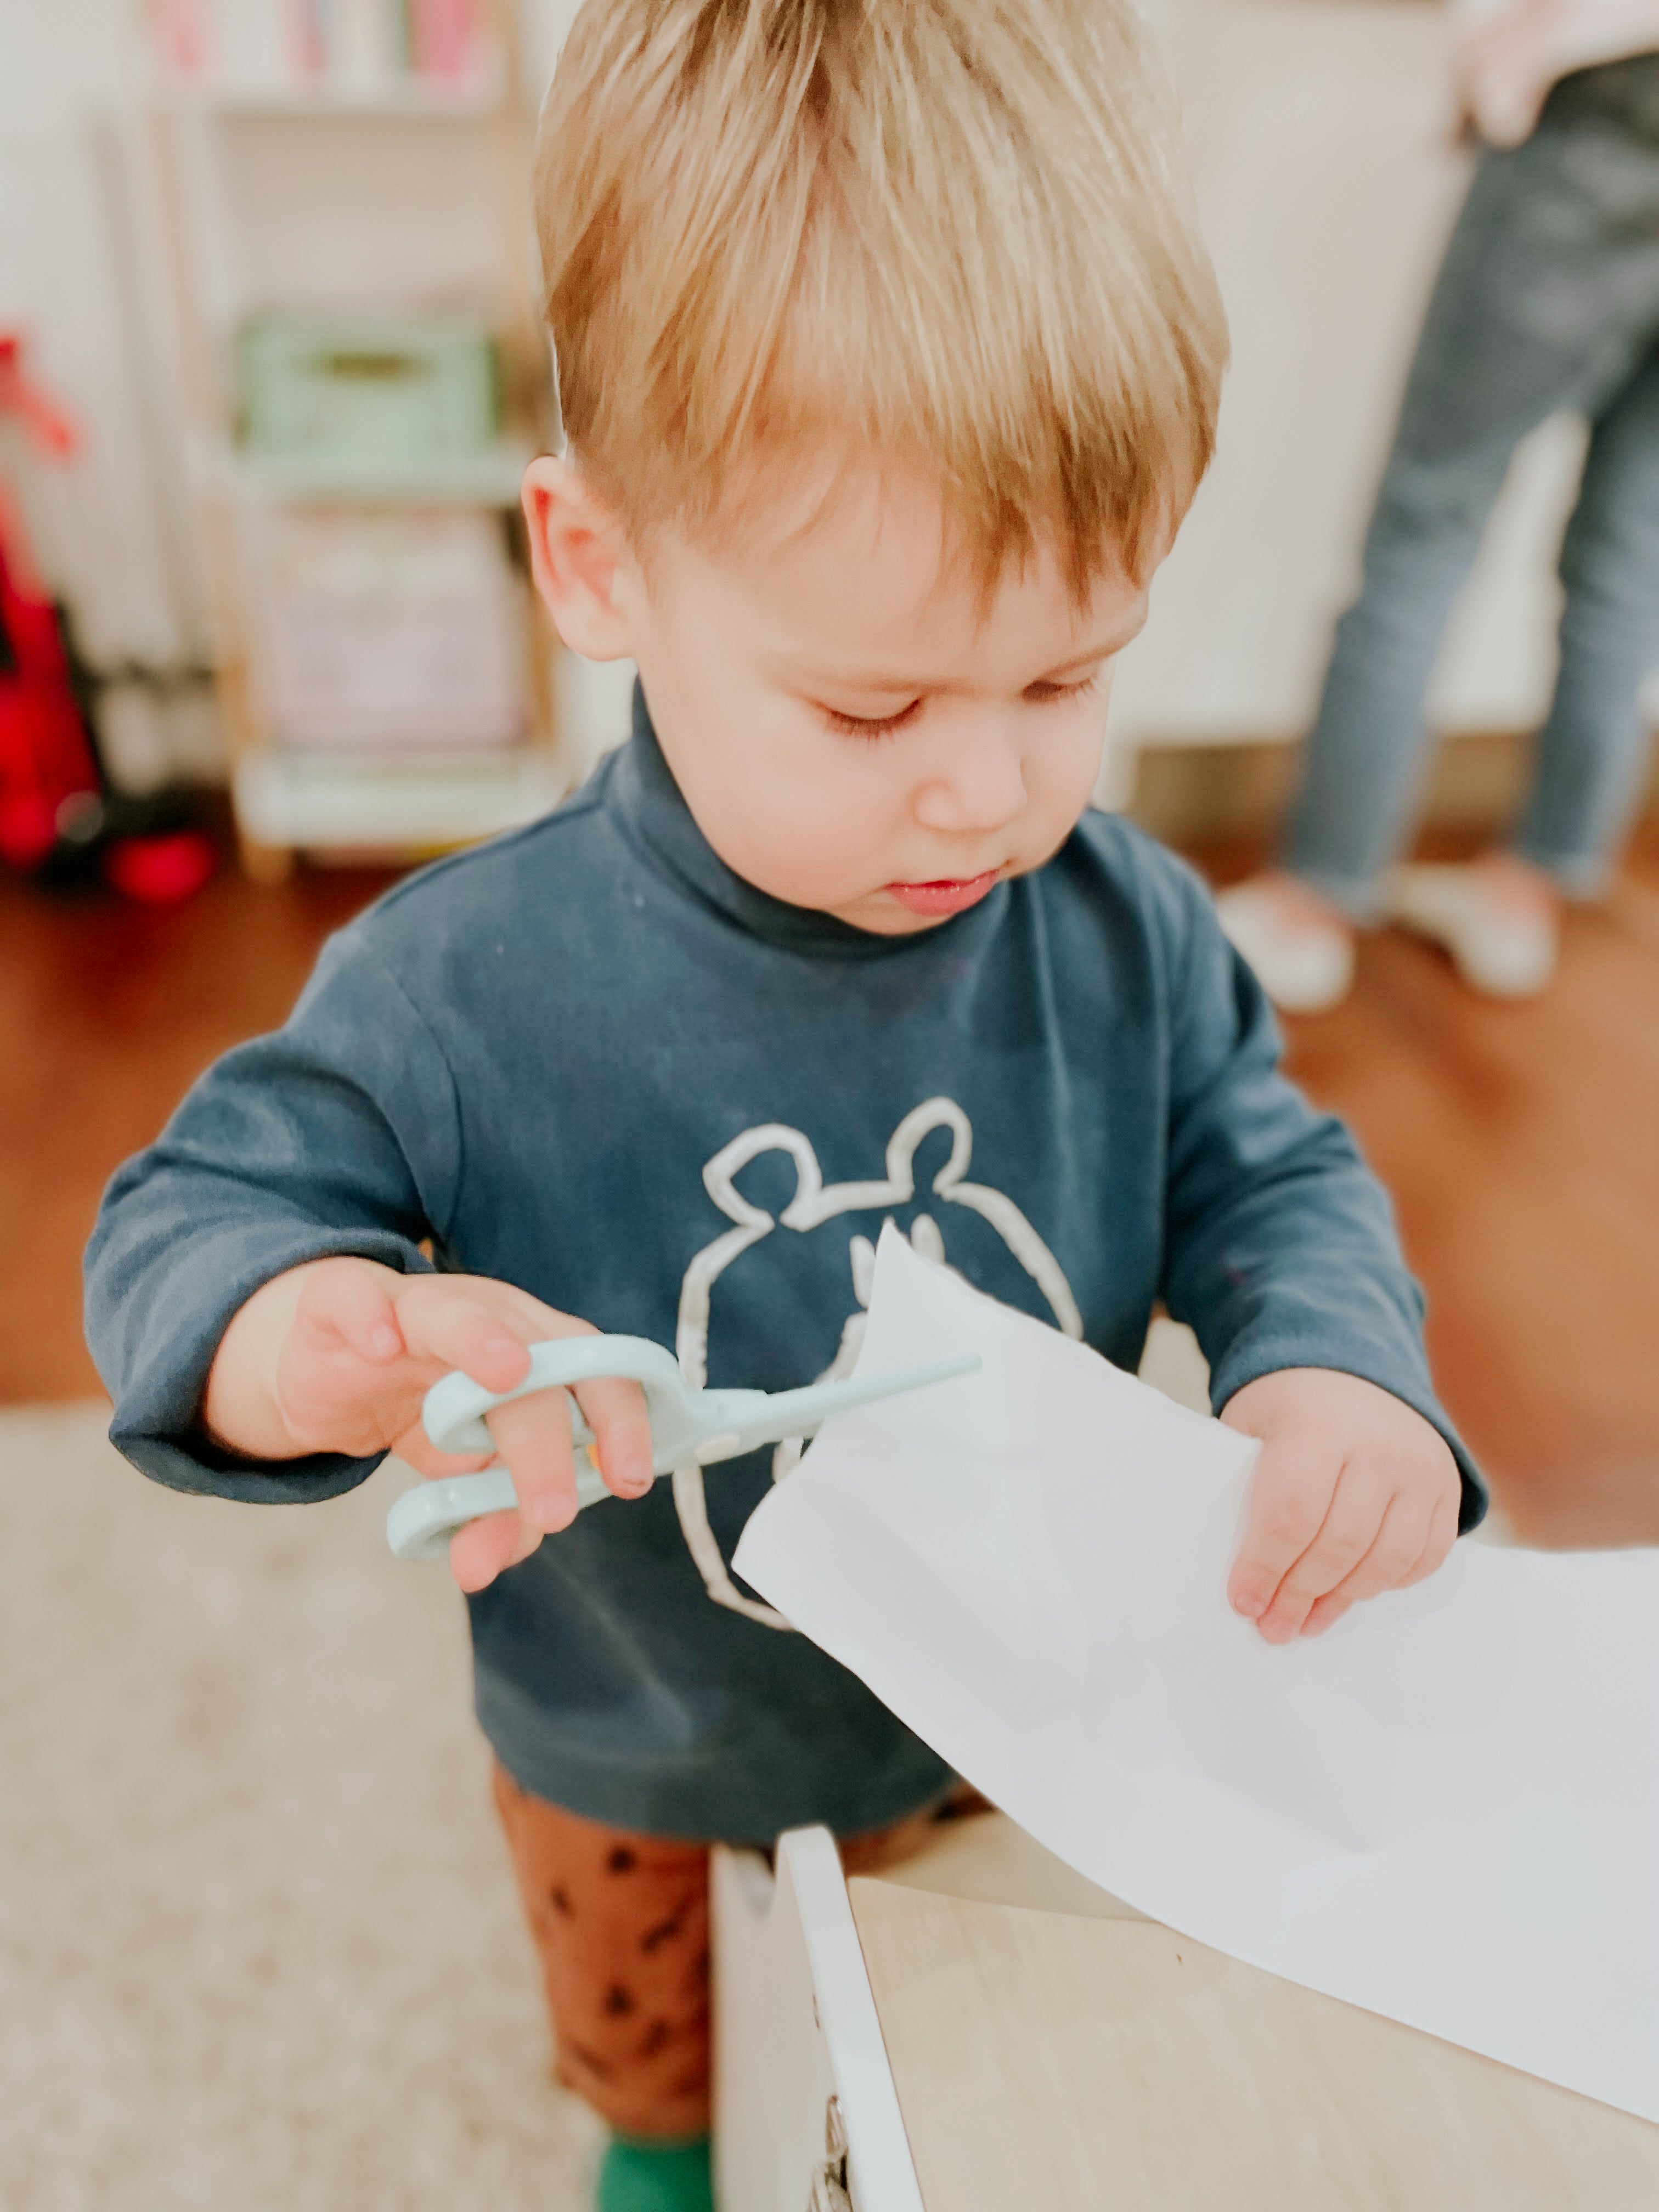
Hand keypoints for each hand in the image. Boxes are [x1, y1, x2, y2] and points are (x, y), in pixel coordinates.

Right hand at [203, 1258, 655, 1592]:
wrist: (331, 1373)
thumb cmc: (427, 1415)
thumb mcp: (468, 1474)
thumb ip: (492, 1520)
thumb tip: (476, 1568)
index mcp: (539, 1353)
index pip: (598, 1376)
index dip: (621, 1422)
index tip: (629, 1480)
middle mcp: (491, 1318)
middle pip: (536, 1359)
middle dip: (549, 1434)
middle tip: (551, 1509)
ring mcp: (416, 1305)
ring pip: (457, 1311)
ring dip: (484, 1341)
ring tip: (507, 1375)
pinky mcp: (342, 1301)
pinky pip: (356, 1297)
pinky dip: (370, 1317)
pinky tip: (380, 1347)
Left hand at [1220, 1369, 1460, 1641]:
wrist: (1354, 1372)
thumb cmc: (1290, 1410)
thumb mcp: (1251, 1426)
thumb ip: (1243, 1487)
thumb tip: (1243, 1574)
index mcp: (1319, 1424)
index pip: (1291, 1512)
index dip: (1265, 1566)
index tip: (1244, 1601)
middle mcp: (1379, 1445)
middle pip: (1340, 1544)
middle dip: (1300, 1595)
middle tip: (1273, 1625)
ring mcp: (1420, 1468)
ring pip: (1386, 1559)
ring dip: (1343, 1600)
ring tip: (1308, 1621)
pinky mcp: (1447, 1488)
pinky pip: (1424, 1556)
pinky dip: (1389, 1583)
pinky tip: (1352, 1593)